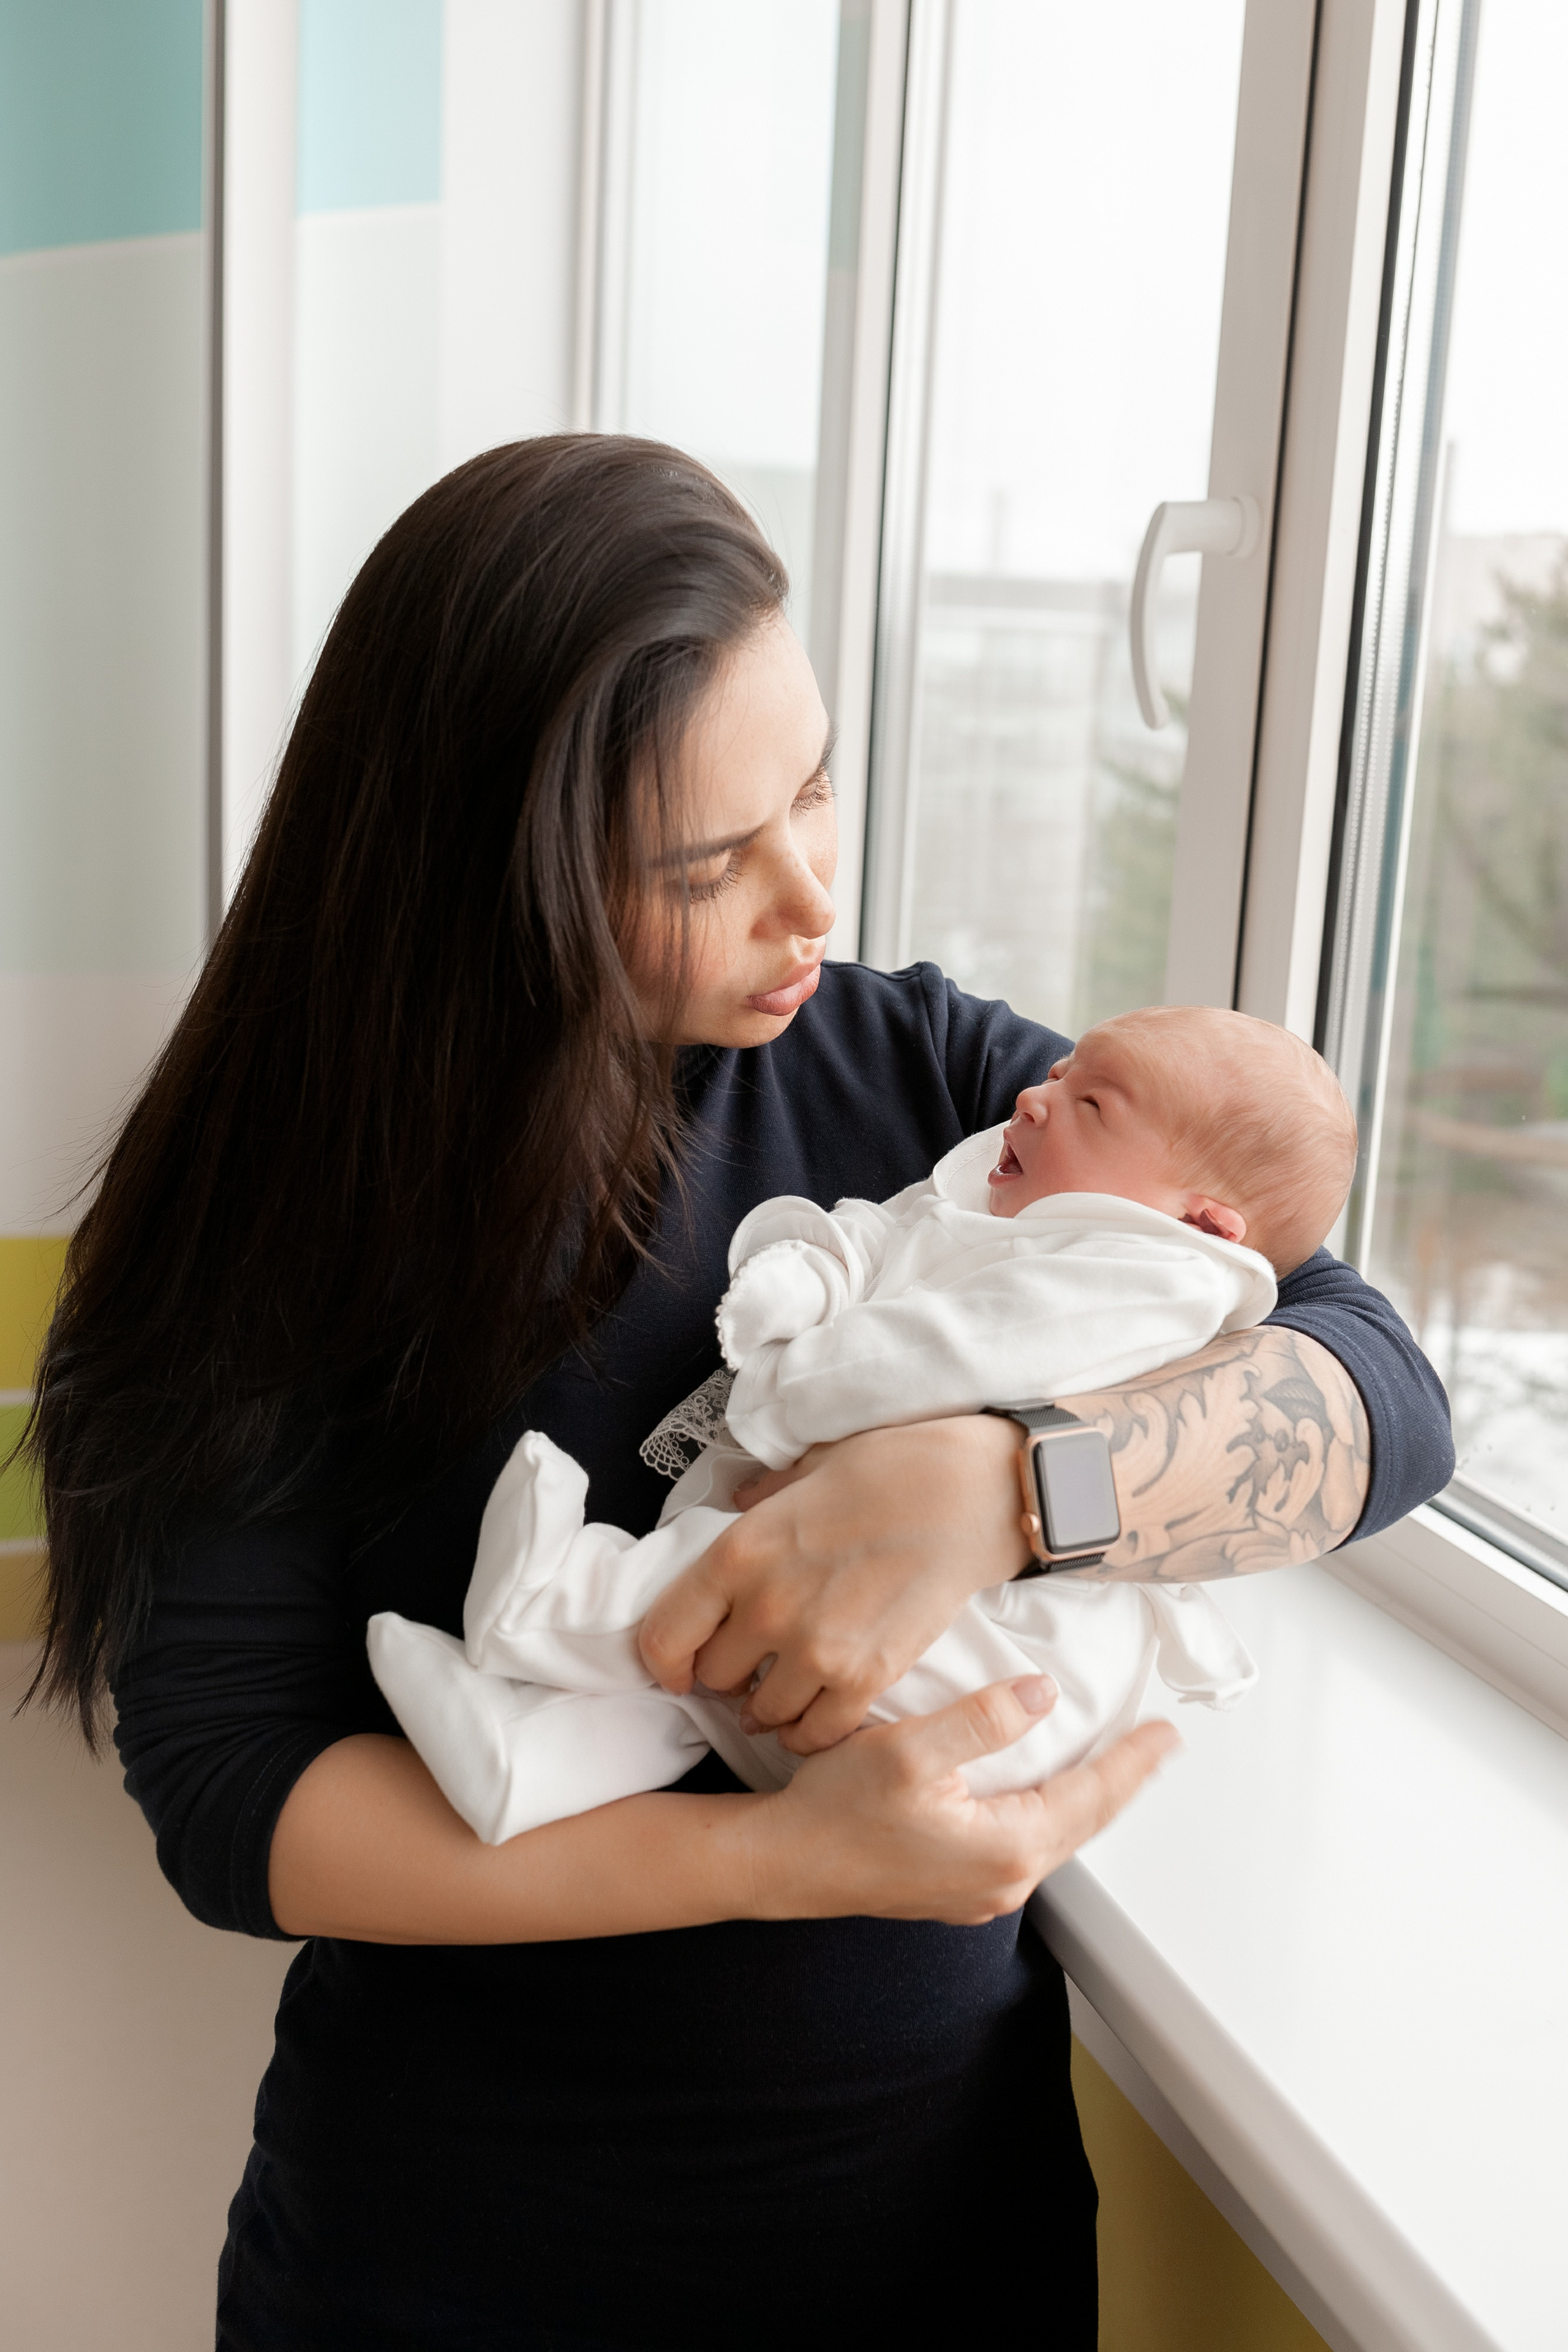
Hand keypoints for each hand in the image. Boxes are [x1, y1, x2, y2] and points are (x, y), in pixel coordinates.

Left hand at [637, 1416, 1033, 1752]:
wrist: (970, 1495)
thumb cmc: (890, 1469)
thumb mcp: (807, 1469)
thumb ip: (762, 1500)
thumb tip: (740, 1502)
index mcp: (738, 1553)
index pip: (662, 1635)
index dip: (663, 1660)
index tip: (677, 1666)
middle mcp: (766, 1609)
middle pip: (712, 1677)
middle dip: (723, 1674)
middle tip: (745, 1666)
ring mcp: (816, 1650)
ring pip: (760, 1713)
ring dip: (766, 1707)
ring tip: (780, 1693)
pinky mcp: (866, 1678)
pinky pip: (816, 1733)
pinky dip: (810, 1732)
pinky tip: (815, 1717)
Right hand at [747, 1675, 1180, 1924]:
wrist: (780, 1865)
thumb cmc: (834, 1811)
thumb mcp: (909, 1750)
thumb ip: (982, 1720)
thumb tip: (1042, 1696)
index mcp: (1005, 1846)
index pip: (1091, 1796)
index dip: (1132, 1761)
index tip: (1168, 1735)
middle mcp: (1002, 1880)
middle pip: (1081, 1823)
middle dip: (1120, 1782)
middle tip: (1154, 1748)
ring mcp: (977, 1892)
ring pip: (1052, 1837)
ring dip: (1082, 1800)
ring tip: (1109, 1766)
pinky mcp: (953, 1890)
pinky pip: (1021, 1847)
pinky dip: (1045, 1816)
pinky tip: (1041, 1795)